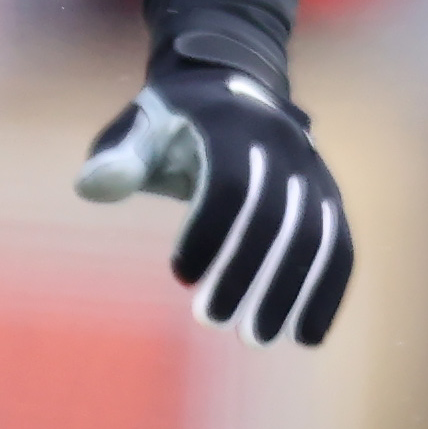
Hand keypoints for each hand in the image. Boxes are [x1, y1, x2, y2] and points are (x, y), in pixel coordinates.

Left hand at [75, 63, 351, 346]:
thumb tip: (90, 186)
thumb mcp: (138, 128)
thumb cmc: (171, 122)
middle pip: (275, 216)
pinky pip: (338, 246)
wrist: (231, 89)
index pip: (228, 184)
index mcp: (231, 125)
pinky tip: (307, 335)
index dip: (208, 231)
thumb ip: (117, 158)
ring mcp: (312, 172)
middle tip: (214, 320)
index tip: (180, 276)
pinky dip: (326, 291)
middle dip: (247, 272)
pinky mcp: (327, 197)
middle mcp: (281, 145)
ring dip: (291, 292)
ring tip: (258, 339)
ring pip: (315, 236)